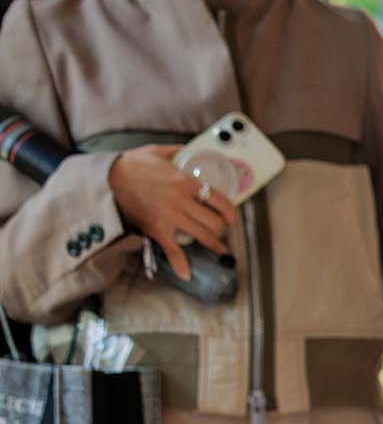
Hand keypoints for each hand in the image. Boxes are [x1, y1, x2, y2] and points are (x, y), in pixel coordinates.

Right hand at [107, 145, 235, 281]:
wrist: (108, 178)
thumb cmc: (134, 164)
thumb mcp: (160, 151)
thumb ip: (180, 151)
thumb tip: (194, 150)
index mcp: (186, 182)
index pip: (220, 202)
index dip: (231, 213)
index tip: (231, 217)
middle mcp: (181, 201)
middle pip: (215, 223)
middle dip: (223, 228)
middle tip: (222, 229)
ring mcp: (170, 217)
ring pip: (202, 236)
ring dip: (214, 244)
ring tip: (218, 247)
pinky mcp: (157, 229)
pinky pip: (172, 250)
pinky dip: (180, 264)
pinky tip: (187, 273)